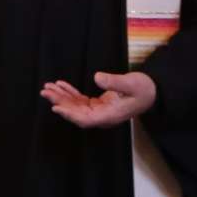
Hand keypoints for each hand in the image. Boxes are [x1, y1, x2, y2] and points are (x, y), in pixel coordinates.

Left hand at [41, 71, 157, 128]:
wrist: (152, 92)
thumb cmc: (144, 89)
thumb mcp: (132, 83)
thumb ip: (115, 81)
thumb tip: (97, 77)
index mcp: (110, 115)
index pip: (86, 119)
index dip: (70, 115)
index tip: (56, 108)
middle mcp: (102, 116)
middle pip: (76, 113)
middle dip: (60, 102)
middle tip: (45, 91)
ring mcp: (100, 110)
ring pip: (76, 107)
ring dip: (62, 97)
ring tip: (48, 87)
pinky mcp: (99, 104)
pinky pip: (81, 101)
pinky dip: (70, 93)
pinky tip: (60, 85)